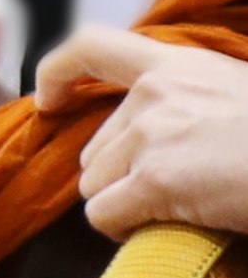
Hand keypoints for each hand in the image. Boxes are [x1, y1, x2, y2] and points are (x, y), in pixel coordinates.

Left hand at [47, 30, 247, 236]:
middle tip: (175, 188)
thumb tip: (159, 133)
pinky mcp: (154, 179)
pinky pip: (105, 214)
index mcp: (177, 65)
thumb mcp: (236, 94)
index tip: (47, 101)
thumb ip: (191, 101)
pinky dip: (123, 229)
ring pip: (95, 184)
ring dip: (125, 202)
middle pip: (95, 146)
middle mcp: (154, 94)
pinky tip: (159, 230)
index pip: (94, 47)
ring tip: (181, 206)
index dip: (58, 73)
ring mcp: (151, 135)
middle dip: (122, 174)